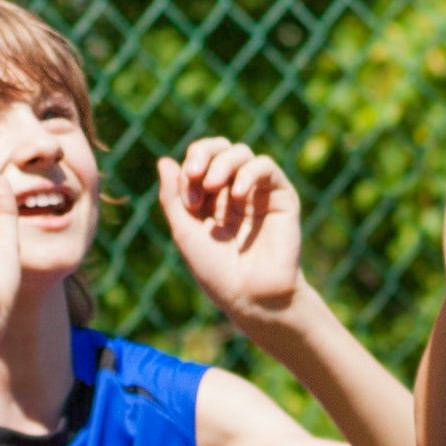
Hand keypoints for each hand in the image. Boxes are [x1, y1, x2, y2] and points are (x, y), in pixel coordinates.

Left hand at [158, 137, 313, 331]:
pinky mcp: (281, 197)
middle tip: (196, 174)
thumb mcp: (185, 232)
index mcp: (208, 198)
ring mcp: (257, 192)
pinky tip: (238, 194)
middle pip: (219, 149)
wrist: (252, 297)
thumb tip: (164, 161)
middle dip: (204, 153)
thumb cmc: (216, 272)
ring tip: (215, 185)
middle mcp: (232, 191)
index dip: (190, 168)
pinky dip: (249, 173)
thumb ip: (172, 197)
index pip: (198, 161)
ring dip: (223, 163)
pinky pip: (266, 167)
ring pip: (241, 153)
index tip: (188, 201)